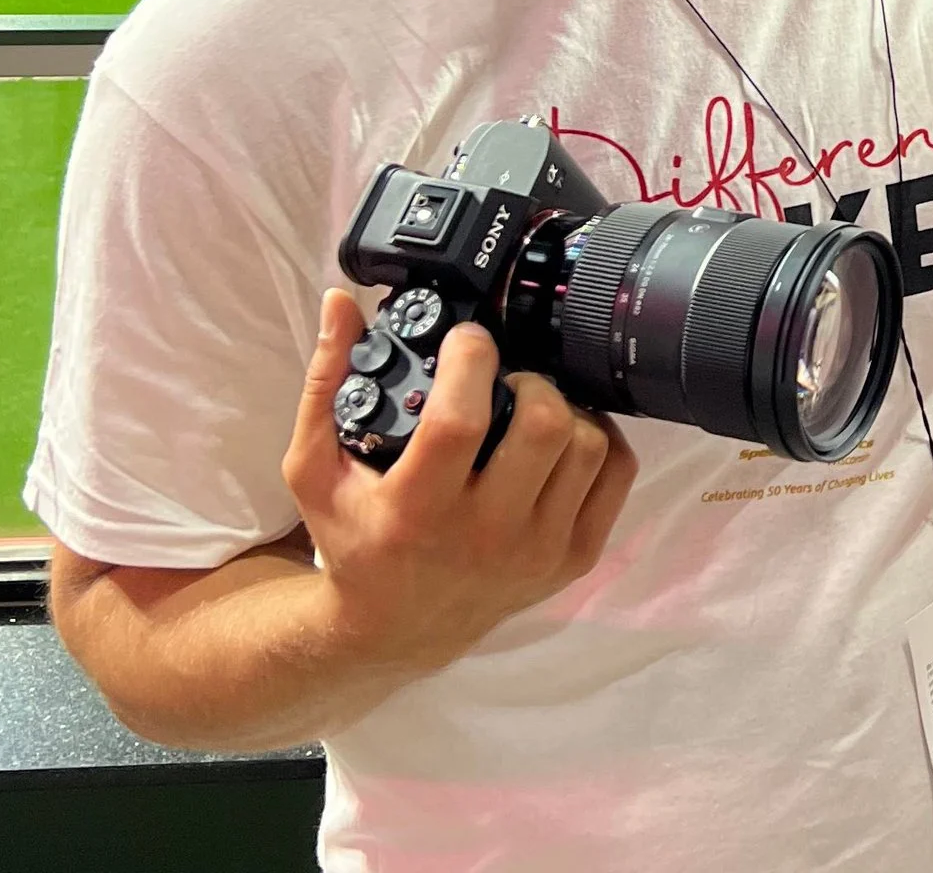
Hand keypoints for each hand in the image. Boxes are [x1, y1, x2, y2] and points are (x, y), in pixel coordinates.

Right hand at [280, 290, 635, 674]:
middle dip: (530, 379)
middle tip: (506, 378)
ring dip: (566, 409)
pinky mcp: (574, 559)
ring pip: (589, 444)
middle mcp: (485, 536)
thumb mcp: (316, 470)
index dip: (471, 360)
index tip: (466, 340)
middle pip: (546, 425)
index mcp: (416, 511)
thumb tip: (342, 302)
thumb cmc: (356, 539)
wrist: (394, 629)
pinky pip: (617, 474)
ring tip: (532, 408)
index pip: (462, 419)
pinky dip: (599, 442)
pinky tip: (562, 439)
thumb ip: (325, 385)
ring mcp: (538, 551)